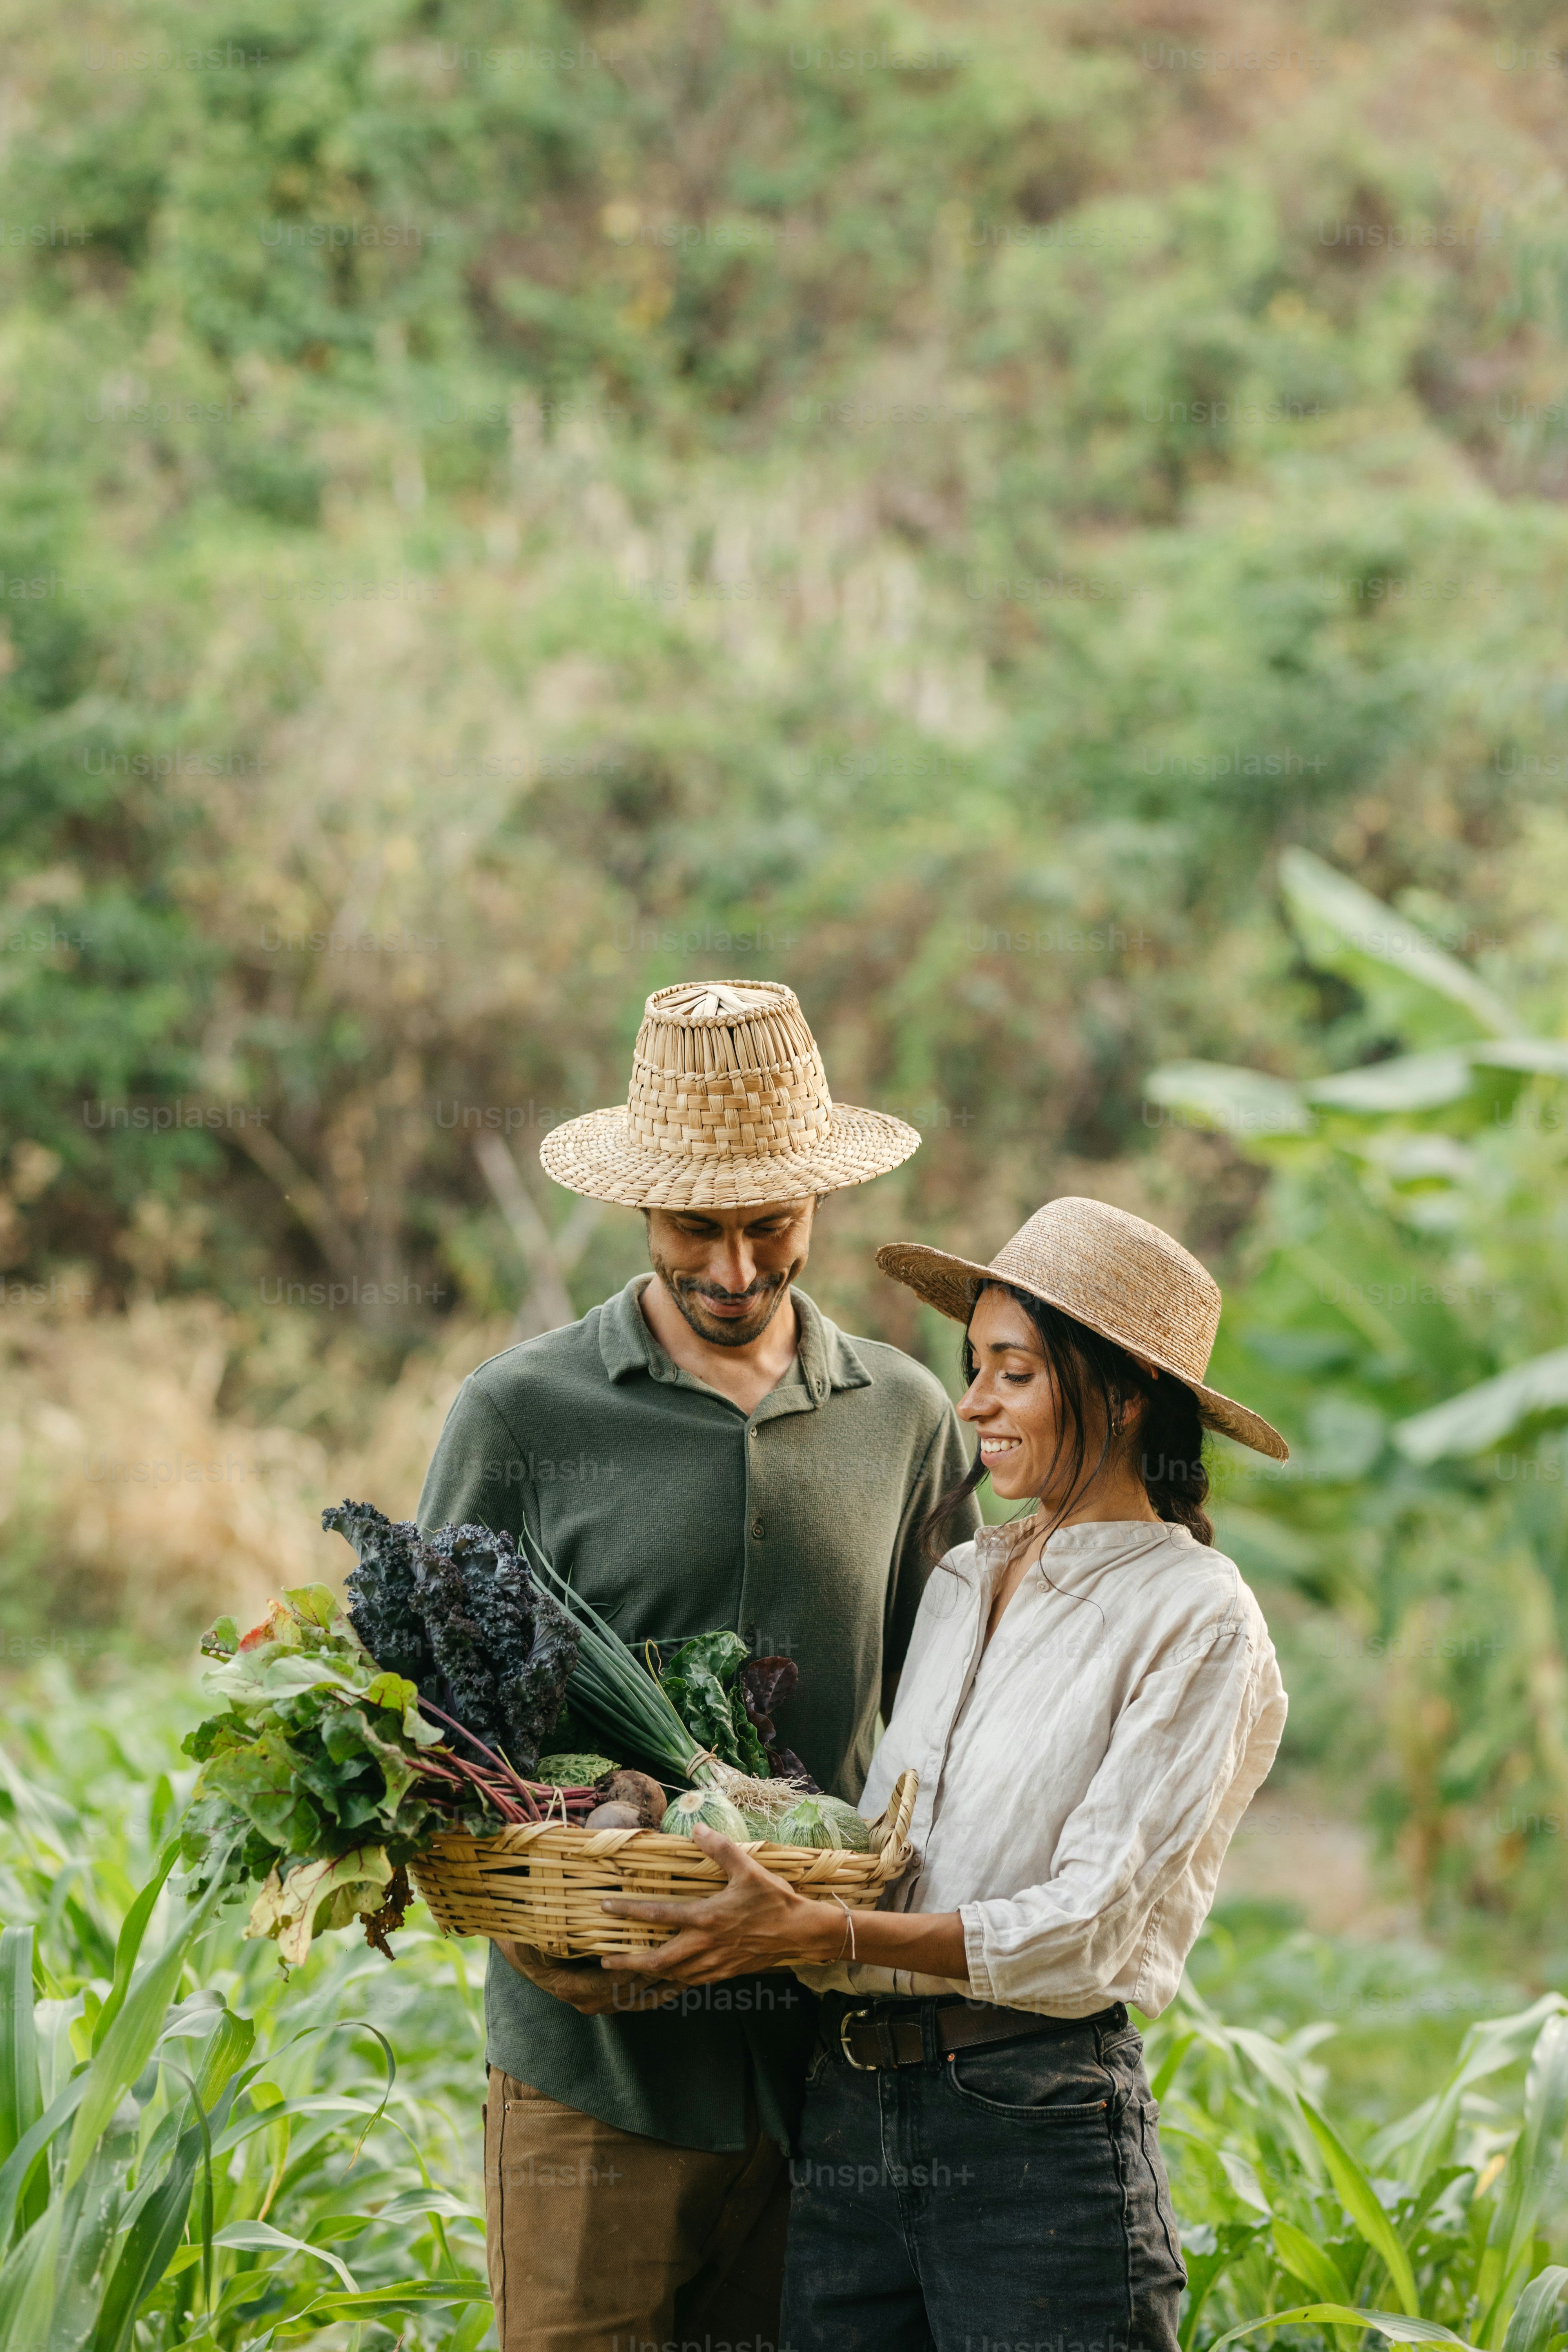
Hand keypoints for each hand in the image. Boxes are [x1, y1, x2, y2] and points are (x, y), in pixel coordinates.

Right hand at [491, 1937, 683, 2014]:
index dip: (642, 1964)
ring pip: (640, 1999)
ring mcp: (600, 2005)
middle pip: (635, 1990)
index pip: (619, 1979)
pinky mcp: (607, 2002)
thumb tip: (595, 1905)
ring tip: (696, 1971)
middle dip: (664, 1976)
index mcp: (578, 1988)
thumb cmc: (535, 1941)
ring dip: (666, 1986)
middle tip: (693, 1961)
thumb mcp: (546, 1933)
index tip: (667, 1950)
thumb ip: (569, 1927)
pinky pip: (637, 1999)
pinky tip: (679, 1978)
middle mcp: (591, 2002)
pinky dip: (657, 1989)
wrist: (526, 1960)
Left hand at [598, 1826, 841, 1985]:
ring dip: (647, 1972)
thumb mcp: (748, 1869)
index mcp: (707, 1917)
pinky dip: (673, 1981)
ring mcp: (714, 1963)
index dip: (628, 1912)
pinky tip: (667, 1977)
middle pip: (657, 1960)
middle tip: (605, 1959)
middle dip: (628, 1961)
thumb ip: (721, 1849)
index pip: (659, 1915)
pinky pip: (691, 1981)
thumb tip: (697, 1829)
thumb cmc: (774, 1900)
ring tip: (629, 1968)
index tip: (605, 1908)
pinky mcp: (724, 1973)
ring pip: (672, 1975)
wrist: (801, 1933)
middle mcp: (705, 1945)